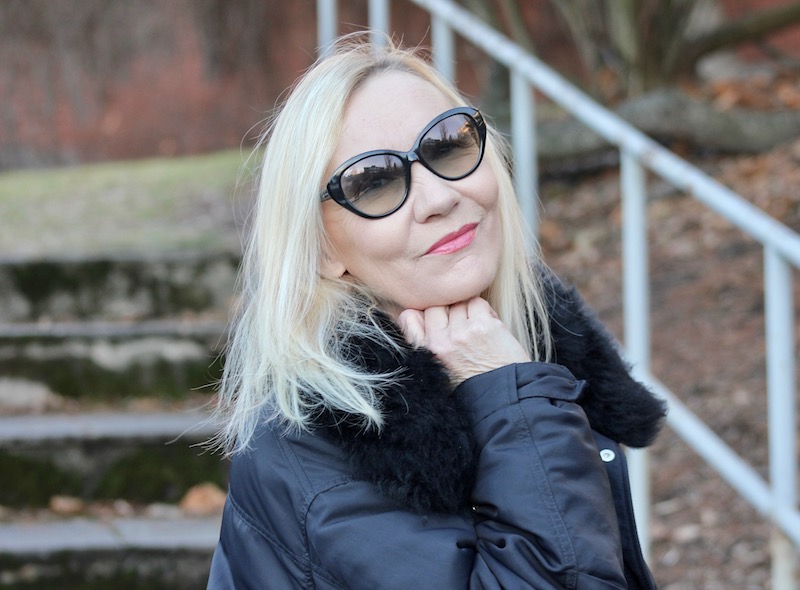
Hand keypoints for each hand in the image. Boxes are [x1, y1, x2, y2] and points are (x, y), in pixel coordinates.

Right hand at [397, 297, 530, 383]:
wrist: (502, 400)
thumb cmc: (472, 386)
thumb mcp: (437, 370)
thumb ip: (427, 344)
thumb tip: (420, 315)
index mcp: (425, 353)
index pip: (409, 316)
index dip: (423, 314)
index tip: (437, 320)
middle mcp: (439, 341)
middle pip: (436, 305)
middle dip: (450, 310)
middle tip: (463, 326)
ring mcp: (461, 332)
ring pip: (459, 302)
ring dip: (469, 311)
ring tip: (479, 330)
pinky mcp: (483, 326)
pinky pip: (478, 302)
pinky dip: (486, 312)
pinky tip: (490, 328)